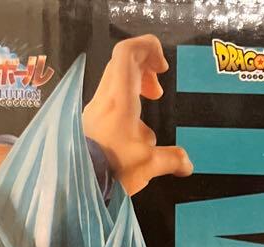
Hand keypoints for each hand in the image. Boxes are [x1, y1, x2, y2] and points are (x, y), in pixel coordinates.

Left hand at [82, 35, 191, 195]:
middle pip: (122, 64)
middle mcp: (105, 97)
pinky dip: (127, 101)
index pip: (128, 53)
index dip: (147, 47)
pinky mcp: (91, 121)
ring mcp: (96, 108)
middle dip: (145, 67)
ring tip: (151, 103)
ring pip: (116, 81)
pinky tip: (136, 128)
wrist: (77, 182)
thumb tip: (187, 164)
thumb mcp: (148, 165)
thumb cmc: (111, 168)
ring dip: (137, 85)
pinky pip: (110, 99)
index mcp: (120, 98)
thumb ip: (171, 160)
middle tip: (159, 89)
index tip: (163, 65)